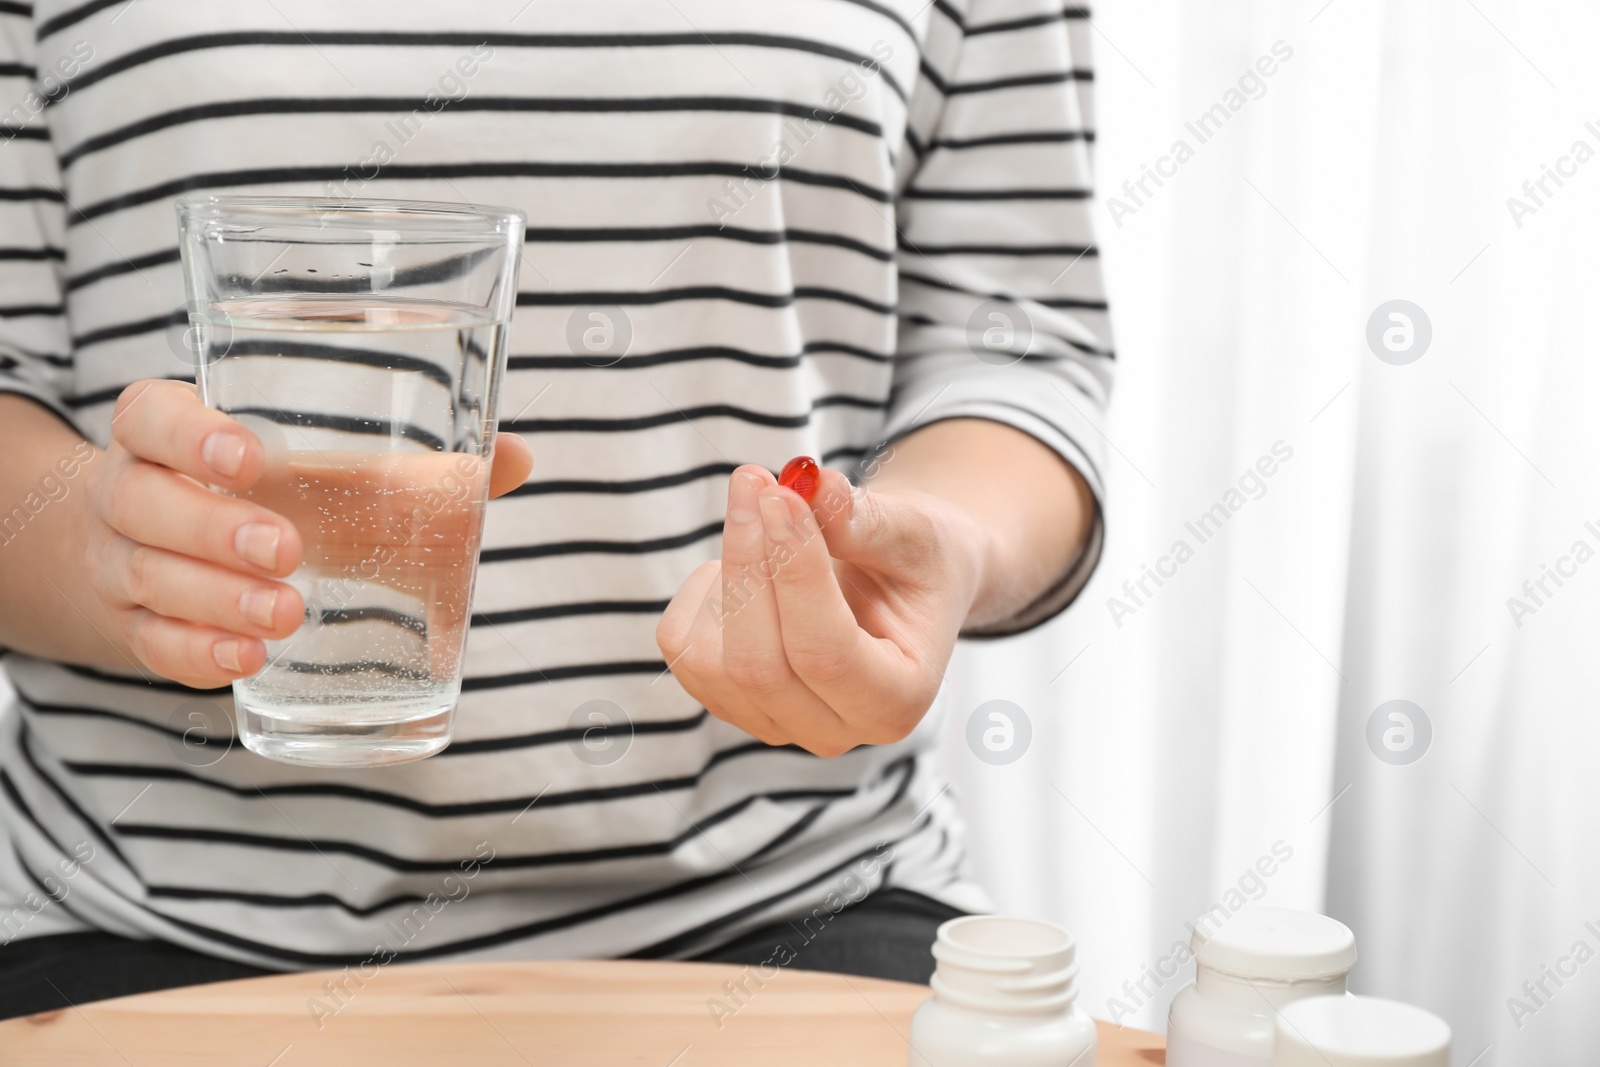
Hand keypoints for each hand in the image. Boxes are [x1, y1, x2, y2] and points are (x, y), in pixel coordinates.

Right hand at [82, 380, 532, 688]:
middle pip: (144, 502)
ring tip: (285, 615)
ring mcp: (122, 566)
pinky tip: (247, 661)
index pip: (151, 416)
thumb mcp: (313, 470)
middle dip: (214, 528)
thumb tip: (517, 457)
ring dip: (215, 600)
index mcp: (167, 435)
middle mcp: (131, 494)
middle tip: (288, 551)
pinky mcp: (134, 629)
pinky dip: (198, 654)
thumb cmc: (260, 499)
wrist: (148, 556)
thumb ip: (405, 465)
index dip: (191, 435)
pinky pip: (151, 645)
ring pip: (147, 578)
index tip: (253, 459)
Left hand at [657, 464, 988, 756]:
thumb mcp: (913, 533)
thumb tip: (811, 485)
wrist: (899, 581)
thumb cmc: (917, 560)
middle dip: (748, 562)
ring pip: (711, 660)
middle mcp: (833, 730)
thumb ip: (863, 519)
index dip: (793, 570)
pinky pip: (682, 647)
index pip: (825, 652)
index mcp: (896, 701)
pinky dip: (701, 591)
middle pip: (758, 664)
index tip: (780, 494)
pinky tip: (747, 566)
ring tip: (763, 522)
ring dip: (726, 571)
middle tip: (755, 480)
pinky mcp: (728, 701)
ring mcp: (774, 723)